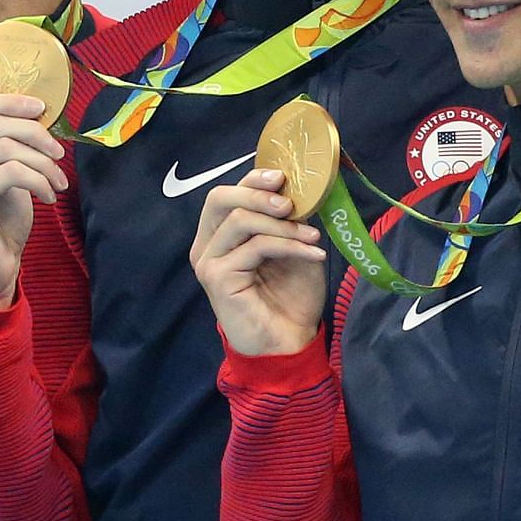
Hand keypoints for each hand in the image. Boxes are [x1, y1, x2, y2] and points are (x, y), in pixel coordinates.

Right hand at [0, 93, 67, 309]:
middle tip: (59, 153)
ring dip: (42, 162)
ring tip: (57, 182)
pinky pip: (10, 172)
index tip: (42, 108)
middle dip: (35, 134)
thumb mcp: (3, 174)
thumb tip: (37, 114)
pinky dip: (38, 180)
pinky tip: (47, 196)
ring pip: (5, 147)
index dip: (8, 100)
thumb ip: (6, 144)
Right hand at [189, 169, 327, 356]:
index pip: (226, 195)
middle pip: (219, 198)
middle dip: (259, 194)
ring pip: (239, 220)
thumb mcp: (293, 248)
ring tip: (313, 239)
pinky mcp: (217, 278)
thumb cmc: (289, 297)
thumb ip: (286, 220)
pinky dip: (289, 246)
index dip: (253, 179)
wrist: (288, 343)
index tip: (285, 177)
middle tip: (292, 205)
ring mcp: (208, 262)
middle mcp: (206, 246)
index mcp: (219, 236)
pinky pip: (255, 247)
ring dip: (283, 225)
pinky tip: (313, 255)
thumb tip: (297, 189)